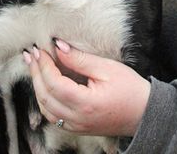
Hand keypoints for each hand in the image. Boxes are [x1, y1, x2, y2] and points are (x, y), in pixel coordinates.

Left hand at [25, 40, 149, 137]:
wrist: (145, 113)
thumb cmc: (130, 89)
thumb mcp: (107, 68)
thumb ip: (80, 59)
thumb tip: (58, 47)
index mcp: (85, 103)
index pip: (54, 83)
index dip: (43, 65)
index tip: (39, 50)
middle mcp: (77, 118)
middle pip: (45, 97)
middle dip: (35, 74)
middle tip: (31, 55)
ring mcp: (76, 126)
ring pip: (46, 109)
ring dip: (38, 87)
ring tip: (35, 68)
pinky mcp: (78, 128)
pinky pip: (54, 116)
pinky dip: (46, 100)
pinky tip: (45, 86)